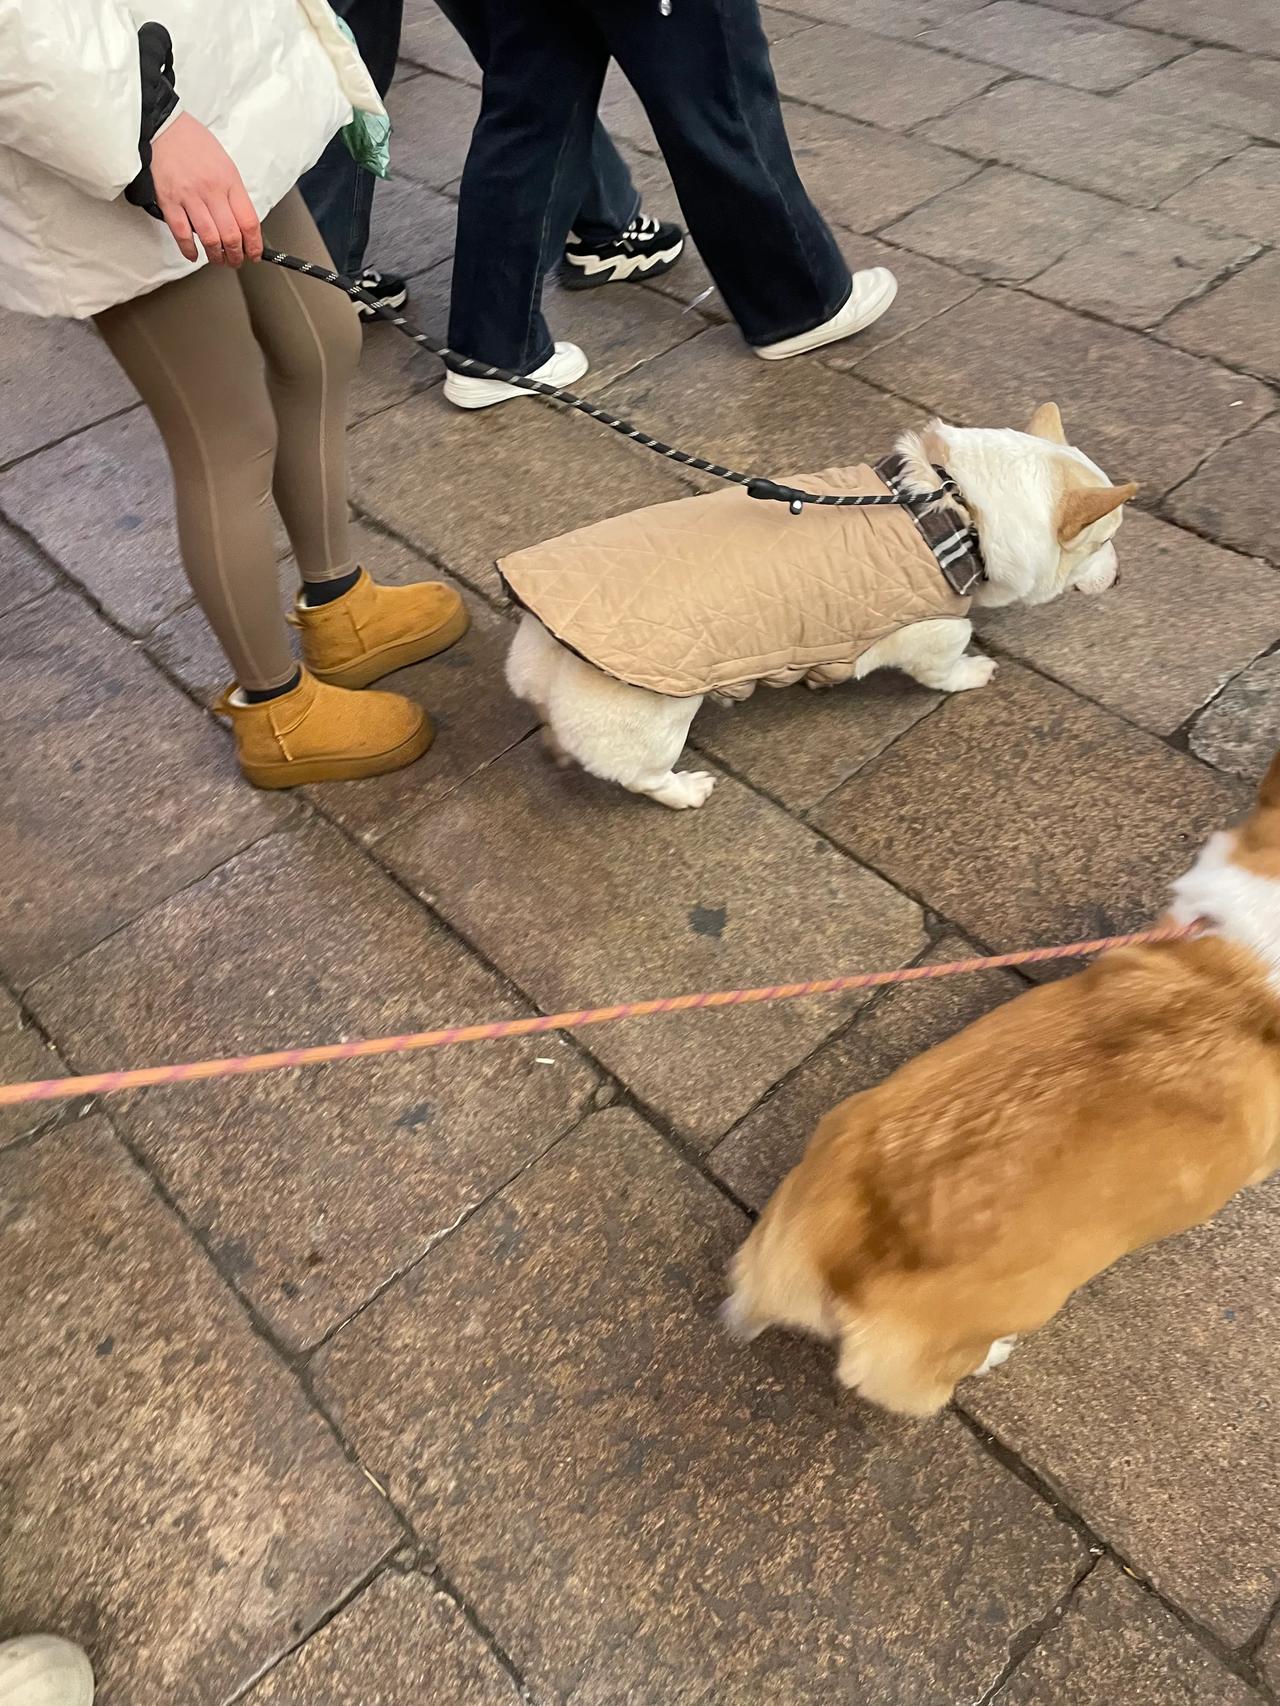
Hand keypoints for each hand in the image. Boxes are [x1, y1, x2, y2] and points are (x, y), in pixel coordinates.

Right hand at [149, 112, 262, 266]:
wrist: (164, 126)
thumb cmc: (194, 143)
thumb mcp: (225, 163)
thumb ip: (233, 192)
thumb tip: (241, 222)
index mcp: (229, 180)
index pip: (249, 222)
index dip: (254, 245)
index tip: (254, 254)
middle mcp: (211, 190)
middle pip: (231, 235)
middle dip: (236, 256)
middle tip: (235, 260)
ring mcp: (189, 196)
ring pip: (209, 238)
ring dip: (215, 256)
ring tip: (217, 259)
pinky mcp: (169, 201)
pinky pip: (182, 233)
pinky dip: (189, 249)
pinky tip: (193, 254)